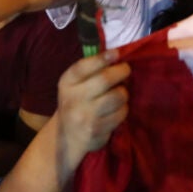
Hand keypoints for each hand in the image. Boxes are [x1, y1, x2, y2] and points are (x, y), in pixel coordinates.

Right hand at [56, 52, 129, 169]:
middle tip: (125, 70)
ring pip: (117, 97)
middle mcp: (73, 99)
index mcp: (67, 83)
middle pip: (105, 79)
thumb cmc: (76, 103)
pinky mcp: (96, 131)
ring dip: (123, 93)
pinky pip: (120, 114)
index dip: (102, 58)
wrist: (66, 138)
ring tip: (119, 94)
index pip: (83, 67)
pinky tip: (116, 110)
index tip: (116, 53)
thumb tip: (116, 55)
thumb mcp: (74, 85)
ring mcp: (84, 116)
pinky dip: (123, 109)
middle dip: (121, 72)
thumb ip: (90, 70)